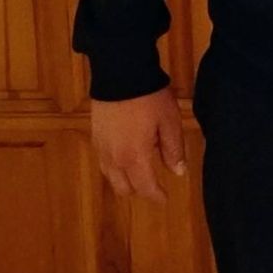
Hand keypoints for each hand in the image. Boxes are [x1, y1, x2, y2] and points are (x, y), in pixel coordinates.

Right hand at [90, 86, 186, 204]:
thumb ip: (173, 149)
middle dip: (139, 190)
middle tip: (153, 183)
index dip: (156, 196)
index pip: (145, 188)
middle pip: (124, 188)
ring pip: (111, 176)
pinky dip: (114, 165)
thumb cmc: (149, 97)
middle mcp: (114, 158)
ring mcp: (101, 147)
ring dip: (125, 178)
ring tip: (140, 168)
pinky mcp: (94, 136)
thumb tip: (178, 172)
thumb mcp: (169, 122)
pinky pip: (103, 161)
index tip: (164, 199)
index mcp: (134, 158)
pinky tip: (125, 154)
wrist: (120, 73)